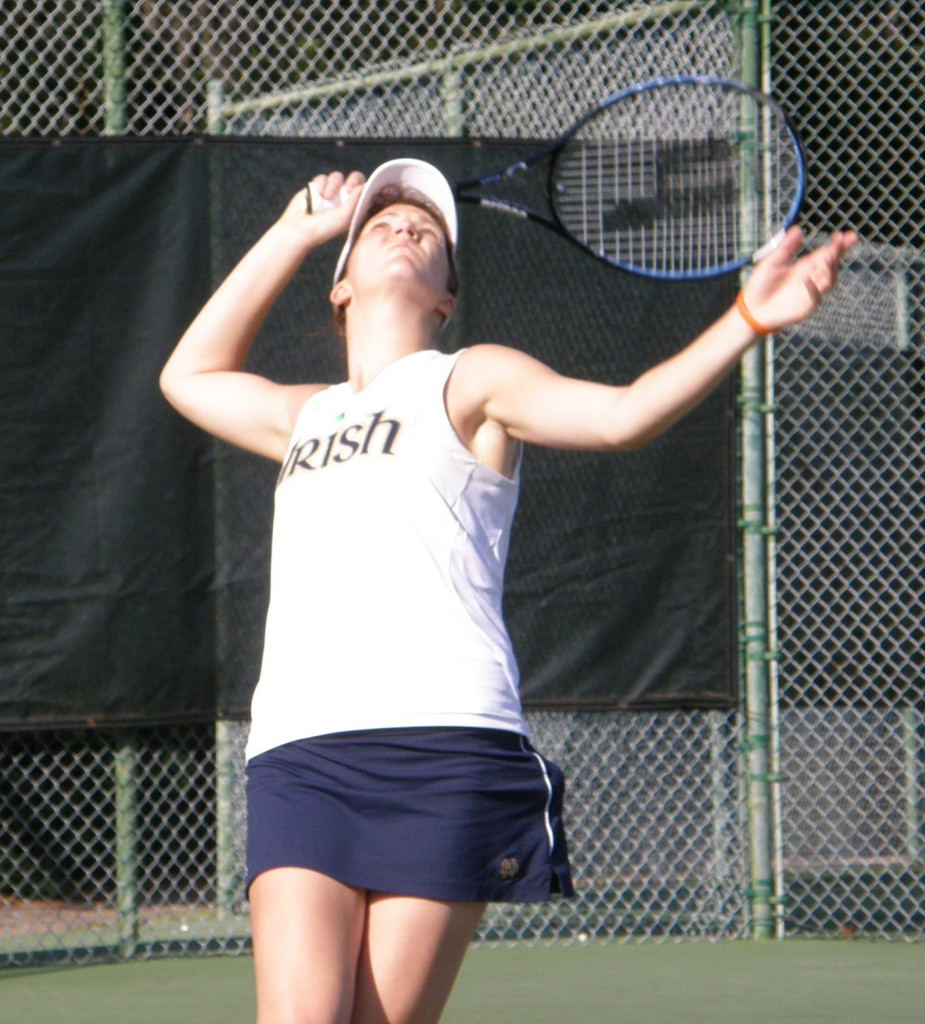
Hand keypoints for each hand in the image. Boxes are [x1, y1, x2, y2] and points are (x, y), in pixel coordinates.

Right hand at [277, 170, 365, 242]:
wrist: (299, 228)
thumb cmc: (324, 228)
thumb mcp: (344, 217)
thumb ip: (355, 201)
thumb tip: (363, 185)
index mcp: (353, 209)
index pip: (365, 192)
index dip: (365, 188)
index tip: (358, 193)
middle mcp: (343, 200)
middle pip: (355, 179)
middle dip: (353, 180)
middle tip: (348, 188)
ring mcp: (330, 193)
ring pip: (337, 177)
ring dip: (333, 185)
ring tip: (327, 197)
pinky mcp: (316, 188)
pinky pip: (322, 177)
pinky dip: (321, 184)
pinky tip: (318, 195)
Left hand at [740, 226, 858, 333]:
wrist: (752, 310)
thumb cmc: (761, 286)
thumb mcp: (771, 263)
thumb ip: (786, 248)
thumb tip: (798, 229)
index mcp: (805, 266)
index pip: (826, 253)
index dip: (838, 245)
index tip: (846, 235)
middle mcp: (811, 278)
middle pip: (831, 264)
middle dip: (838, 252)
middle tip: (843, 240)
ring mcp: (810, 293)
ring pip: (828, 280)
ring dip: (830, 268)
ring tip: (829, 255)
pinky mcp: (805, 307)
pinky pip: (814, 298)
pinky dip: (813, 289)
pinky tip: (807, 278)